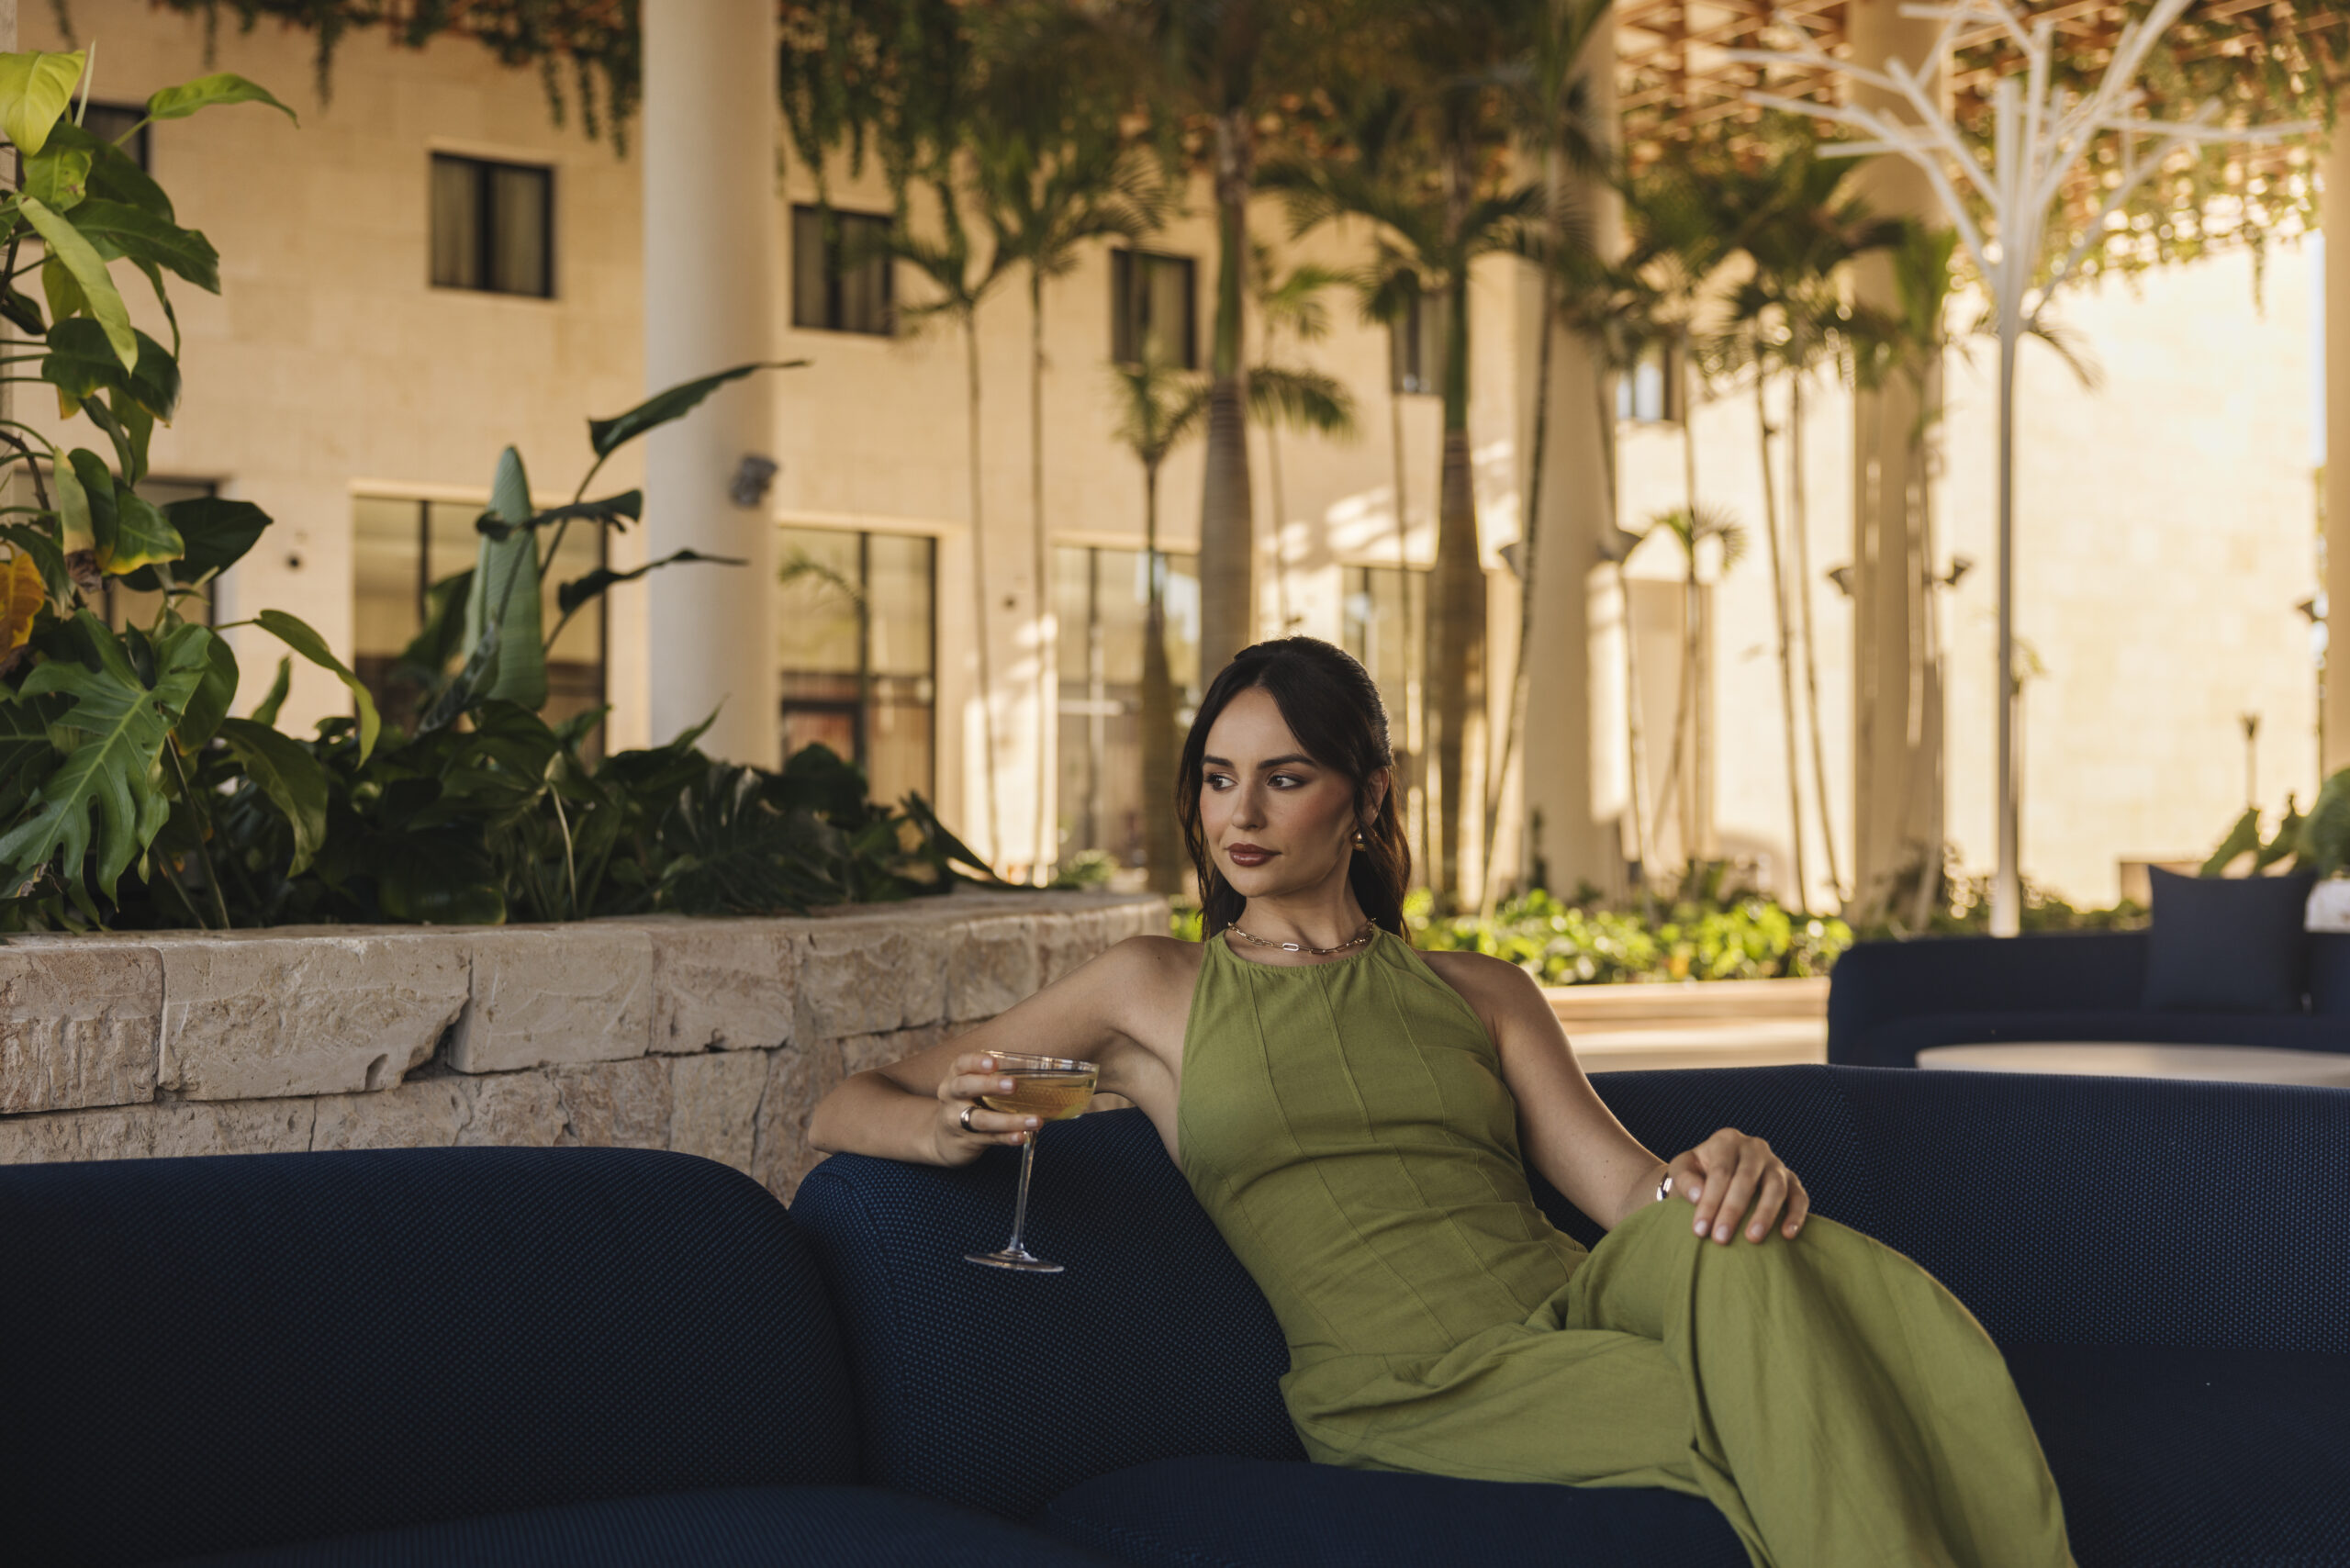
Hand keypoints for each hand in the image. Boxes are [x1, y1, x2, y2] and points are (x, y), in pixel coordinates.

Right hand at [931, 1053, 1040, 1165]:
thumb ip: (995, 1078)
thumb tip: (1042, 1073)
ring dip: (1010, 1120)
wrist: (943, 1139)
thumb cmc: (968, 1104)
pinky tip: (1022, 1136)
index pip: (961, 1064)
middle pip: (964, 1087)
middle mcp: (951, 1096)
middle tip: (1013, 1085)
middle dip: (989, 1085)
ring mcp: (956, 1121)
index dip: (976, 1061)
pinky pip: (989, 1139)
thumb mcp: (973, 1087)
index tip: (994, 1062)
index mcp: (955, 1077)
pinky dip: (1007, 1138)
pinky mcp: (966, 1141)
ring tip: (1035, 1120)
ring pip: (981, 1119)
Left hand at [1668, 1127, 1808, 1244]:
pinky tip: (1787, 1235)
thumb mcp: (1682, 1169)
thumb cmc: (1697, 1174)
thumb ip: (1685, 1179)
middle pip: (1746, 1178)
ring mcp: (1776, 1164)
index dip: (1709, 1201)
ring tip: (1753, 1239)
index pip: (1720, 1171)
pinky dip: (1796, 1215)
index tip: (1699, 1229)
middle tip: (1721, 1238)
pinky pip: (1799, 1196)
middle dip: (1733, 1210)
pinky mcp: (1792, 1181)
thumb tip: (1698, 1195)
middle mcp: (1755, 1148)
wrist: (1718, 1176)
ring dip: (1765, 1214)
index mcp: (1727, 1140)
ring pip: (1776, 1186)